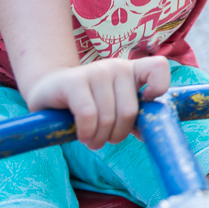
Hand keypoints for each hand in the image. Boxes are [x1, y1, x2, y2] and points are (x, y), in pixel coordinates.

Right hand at [23, 57, 170, 149]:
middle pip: (130, 110)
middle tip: (106, 140)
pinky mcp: (73, 82)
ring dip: (99, 139)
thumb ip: (133, 118)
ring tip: (92, 140)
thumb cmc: (89, 102)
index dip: (159, 88)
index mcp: (133, 70)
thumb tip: (150, 135)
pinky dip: (87, 132)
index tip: (144, 105)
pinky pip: (88, 115)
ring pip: (108, 117)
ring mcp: (96, 71)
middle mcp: (117, 67)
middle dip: (118, 135)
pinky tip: (83, 136)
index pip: (159, 67)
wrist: (49, 90)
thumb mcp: (114, 107)